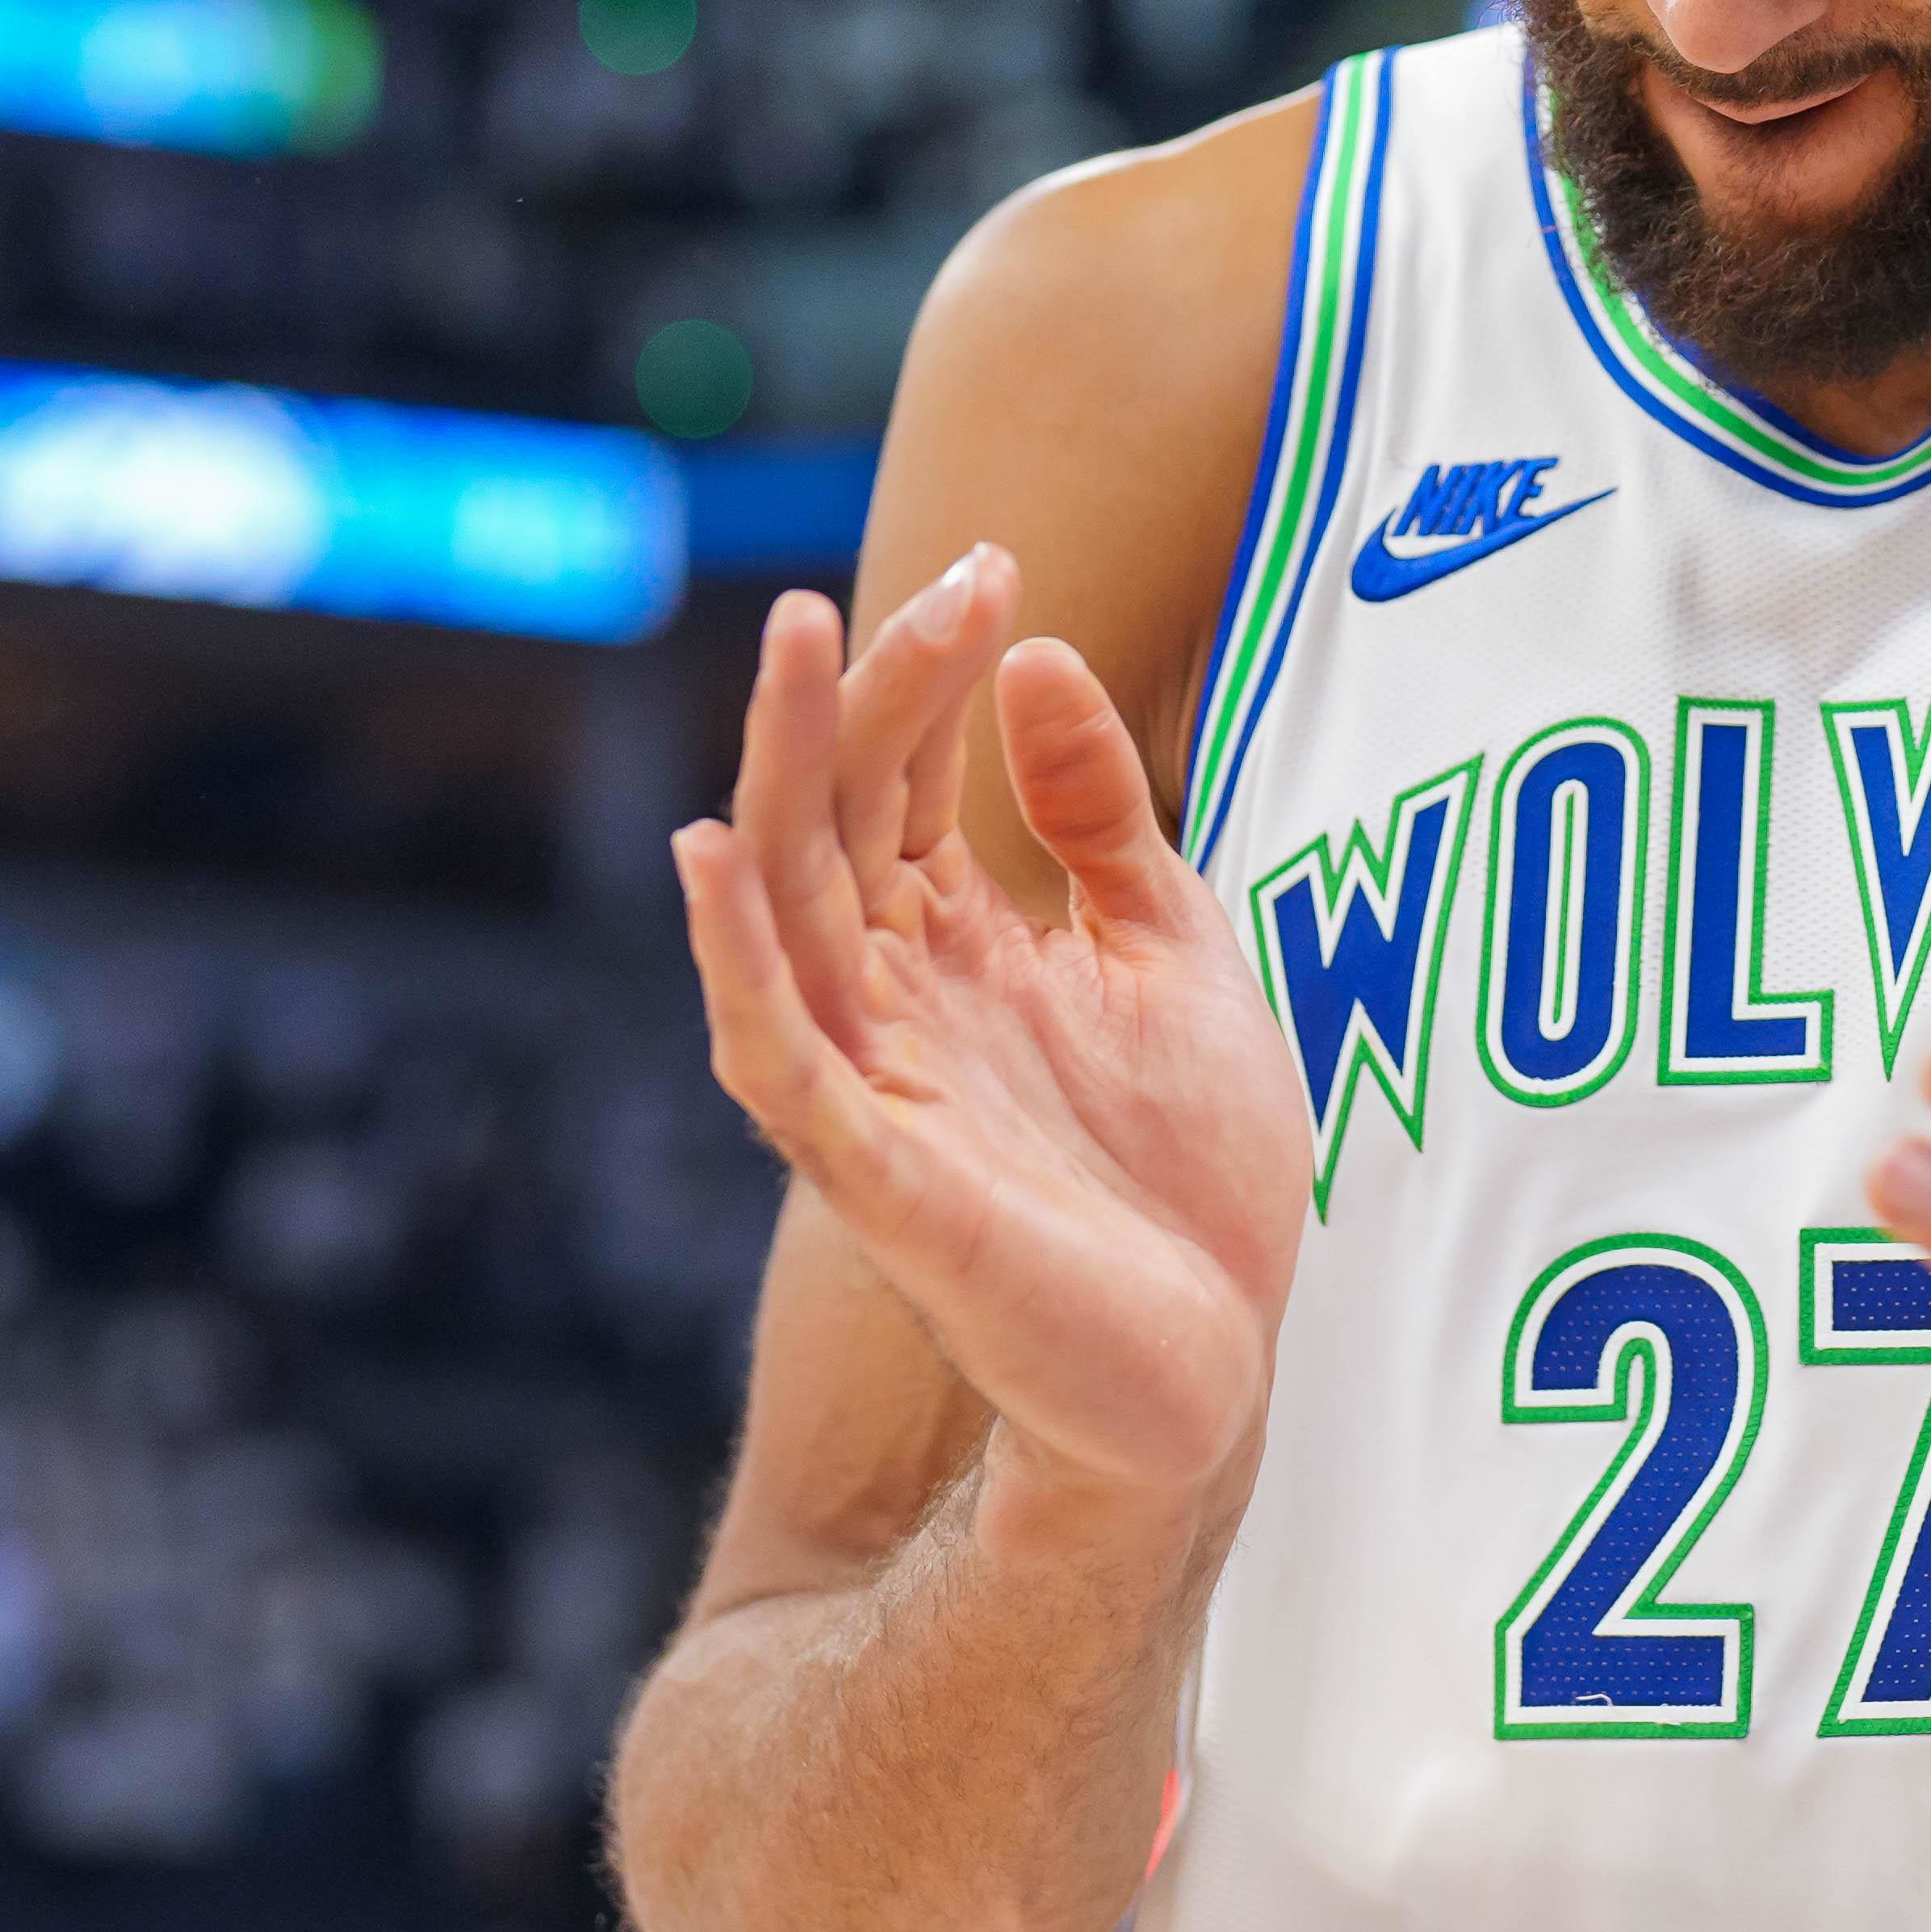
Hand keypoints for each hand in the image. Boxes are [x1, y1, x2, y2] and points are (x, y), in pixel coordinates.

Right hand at [675, 548, 1312, 1527]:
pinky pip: (778, 1061)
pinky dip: (737, 961)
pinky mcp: (880, 1181)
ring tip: (794, 644)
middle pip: (832, 819)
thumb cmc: (1186, 1180)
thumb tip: (1039, 654)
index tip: (997, 562)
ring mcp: (873, 1089)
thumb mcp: (1170, 955)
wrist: (1218, 1370)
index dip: (937, 666)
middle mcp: (889, 1006)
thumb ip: (1103, 819)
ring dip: (781, 774)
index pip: (906, 778)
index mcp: (951, 952)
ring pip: (786, 910)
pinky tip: (712, 859)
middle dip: (858, 693)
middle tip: (911, 580)